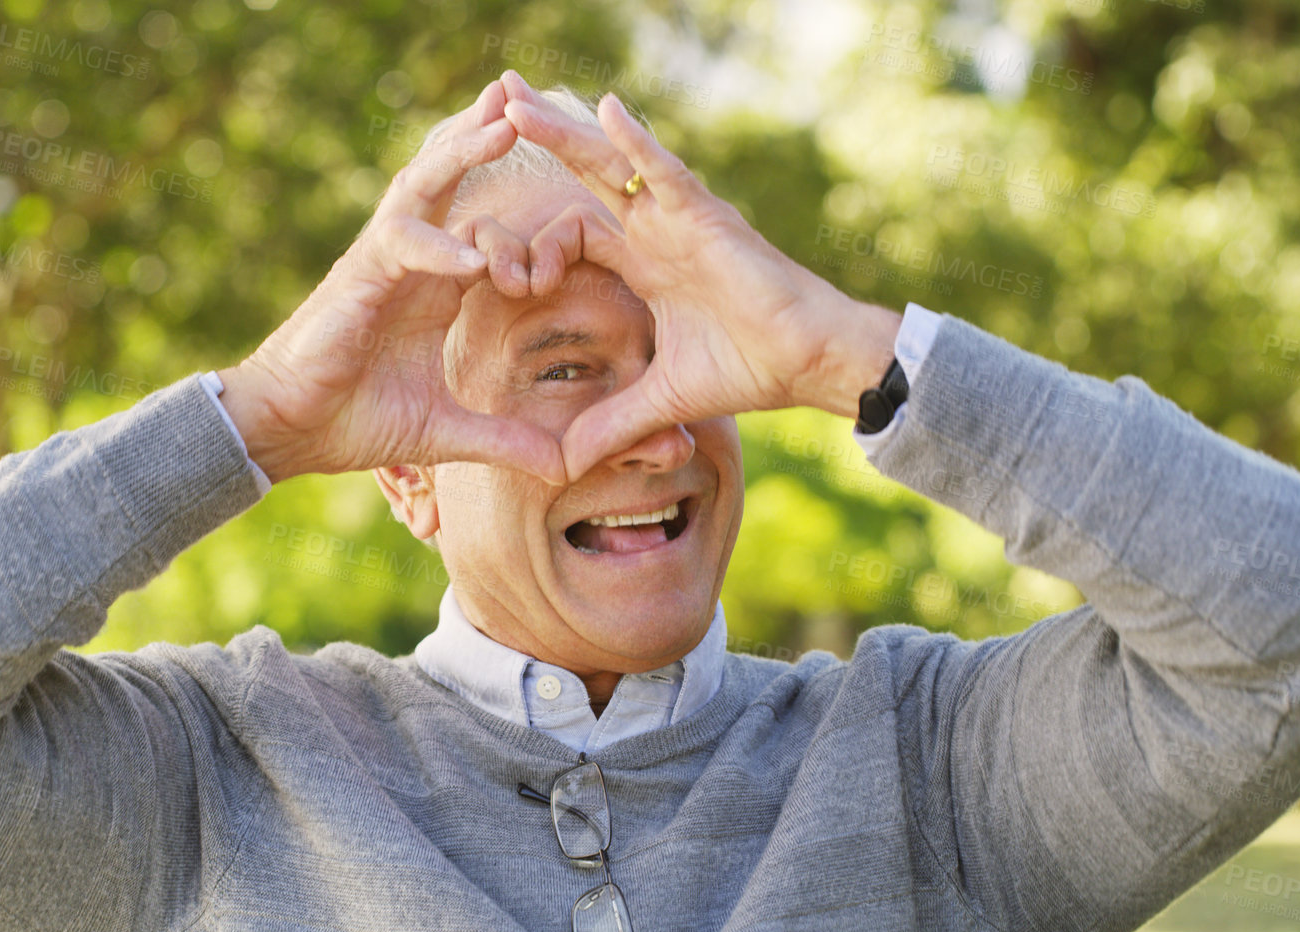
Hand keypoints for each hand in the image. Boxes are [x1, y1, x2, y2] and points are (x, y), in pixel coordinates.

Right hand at [217, 80, 566, 485]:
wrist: (287, 433)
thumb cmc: (354, 421)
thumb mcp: (447, 433)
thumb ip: (507, 440)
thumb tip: (565, 468)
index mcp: (436, 287)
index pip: (487, 229)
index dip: (528, 228)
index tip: (569, 243)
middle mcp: (412, 262)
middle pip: (452, 182)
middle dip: (485, 138)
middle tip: (526, 96)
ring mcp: (382, 262)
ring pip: (424, 190)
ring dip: (463, 155)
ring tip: (503, 123)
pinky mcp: (356, 278)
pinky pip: (401, 244)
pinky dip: (438, 248)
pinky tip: (475, 261)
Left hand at [497, 71, 900, 478]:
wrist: (810, 363)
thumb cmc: (752, 370)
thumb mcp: (662, 400)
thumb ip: (612, 424)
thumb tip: (563, 466)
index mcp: (644, 265)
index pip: (573, 235)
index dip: (535, 249)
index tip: (510, 279)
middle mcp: (656, 232)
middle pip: (583, 179)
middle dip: (539, 143)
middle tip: (489, 104)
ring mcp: (679, 219)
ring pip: (610, 165)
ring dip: (562, 132)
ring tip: (514, 97)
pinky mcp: (706, 217)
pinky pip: (664, 172)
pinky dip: (637, 143)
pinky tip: (606, 110)